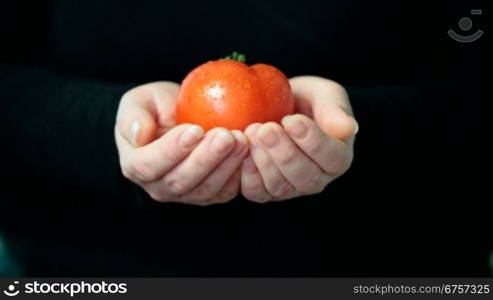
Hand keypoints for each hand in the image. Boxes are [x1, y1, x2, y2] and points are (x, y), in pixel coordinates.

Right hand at [115, 82, 247, 205]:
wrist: (179, 118)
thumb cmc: (156, 108)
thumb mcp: (139, 101)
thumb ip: (132, 116)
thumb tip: (139, 134)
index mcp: (135, 165)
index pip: (149, 165)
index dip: (172, 150)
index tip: (195, 129)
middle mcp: (159, 186)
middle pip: (181, 181)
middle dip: (206, 158)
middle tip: (226, 135)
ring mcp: (186, 194)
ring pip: (207, 189)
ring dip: (226, 165)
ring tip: (241, 139)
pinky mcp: (211, 194)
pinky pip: (226, 191)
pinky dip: (239, 174)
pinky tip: (250, 151)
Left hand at [240, 76, 357, 202]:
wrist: (279, 108)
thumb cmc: (306, 101)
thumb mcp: (324, 95)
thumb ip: (335, 110)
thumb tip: (349, 128)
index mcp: (338, 157)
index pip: (332, 158)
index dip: (313, 142)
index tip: (293, 121)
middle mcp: (317, 178)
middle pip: (305, 177)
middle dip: (284, 153)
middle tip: (266, 128)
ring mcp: (290, 188)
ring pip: (280, 187)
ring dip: (264, 161)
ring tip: (252, 133)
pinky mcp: (265, 190)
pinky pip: (256, 191)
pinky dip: (247, 174)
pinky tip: (241, 151)